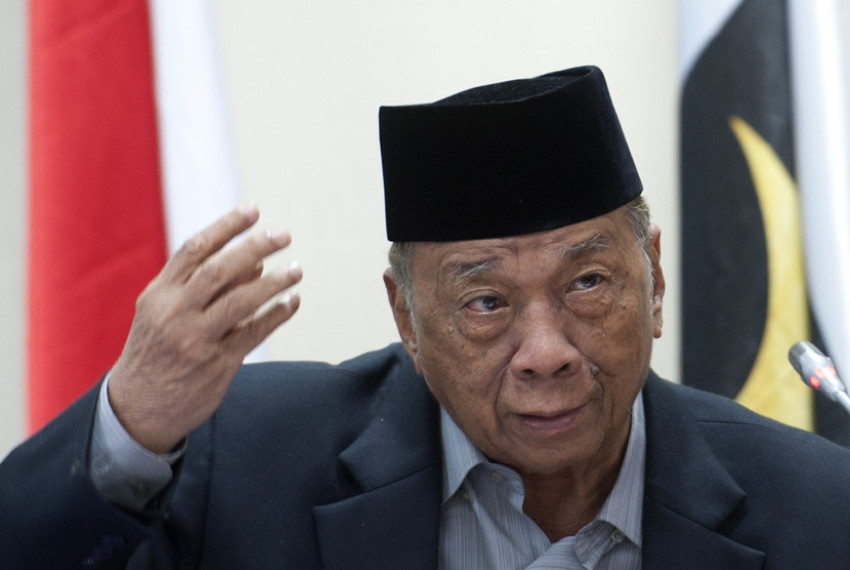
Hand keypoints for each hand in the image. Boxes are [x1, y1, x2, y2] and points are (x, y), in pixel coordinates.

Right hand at [107, 204, 301, 453]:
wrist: (138, 407)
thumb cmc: (157, 350)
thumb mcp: (167, 312)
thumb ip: (204, 286)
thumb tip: (256, 262)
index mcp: (159, 294)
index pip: (194, 250)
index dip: (226, 227)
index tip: (254, 210)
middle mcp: (175, 313)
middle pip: (219, 270)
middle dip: (254, 247)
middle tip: (284, 235)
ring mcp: (195, 340)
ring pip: (240, 302)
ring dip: (274, 283)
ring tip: (297, 270)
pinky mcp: (216, 364)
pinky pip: (253, 334)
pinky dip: (276, 315)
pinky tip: (293, 301)